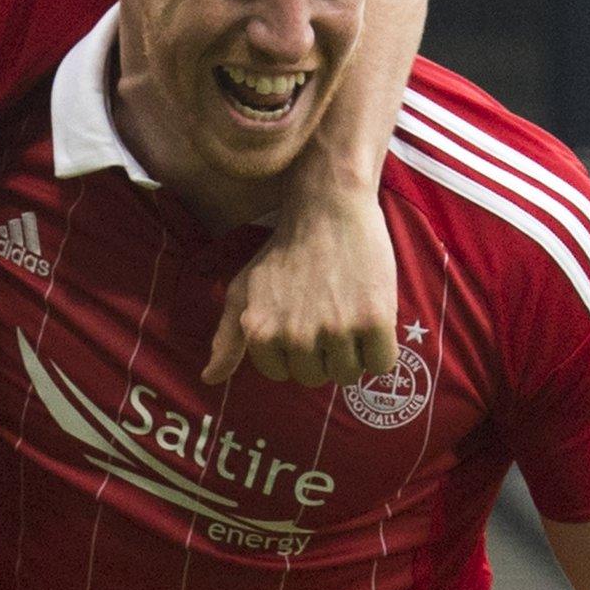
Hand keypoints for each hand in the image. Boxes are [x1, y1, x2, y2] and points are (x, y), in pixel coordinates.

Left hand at [203, 194, 398, 386]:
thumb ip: (227, 338)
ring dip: (352, 352)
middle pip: (316, 378)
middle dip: (322, 353)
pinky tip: (370, 319)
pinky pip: (381, 365)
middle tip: (326, 313)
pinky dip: (380, 349)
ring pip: (348, 375)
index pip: (283, 374)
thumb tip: (209, 379)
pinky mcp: (373, 321)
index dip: (294, 350)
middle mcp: (295, 336)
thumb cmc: (284, 252)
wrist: (328, 210)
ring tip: (347, 312)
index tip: (300, 319)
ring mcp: (335, 330)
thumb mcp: (244, 289)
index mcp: (260, 332)